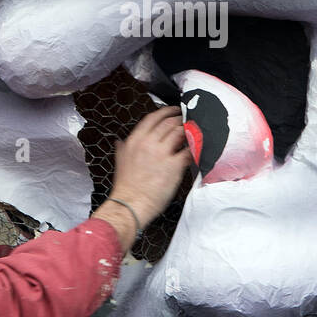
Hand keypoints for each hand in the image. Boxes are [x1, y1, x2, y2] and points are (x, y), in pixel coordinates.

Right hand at [110, 104, 190, 224]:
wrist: (130, 205)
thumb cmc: (126, 187)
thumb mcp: (120, 162)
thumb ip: (123, 149)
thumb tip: (121, 142)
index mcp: (135, 141)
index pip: (153, 118)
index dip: (166, 111)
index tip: (173, 110)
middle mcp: (148, 143)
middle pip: (169, 122)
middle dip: (179, 120)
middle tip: (186, 120)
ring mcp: (162, 153)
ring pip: (180, 132)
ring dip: (188, 131)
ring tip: (192, 134)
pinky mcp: (174, 165)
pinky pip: (188, 150)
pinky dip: (194, 147)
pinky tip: (196, 149)